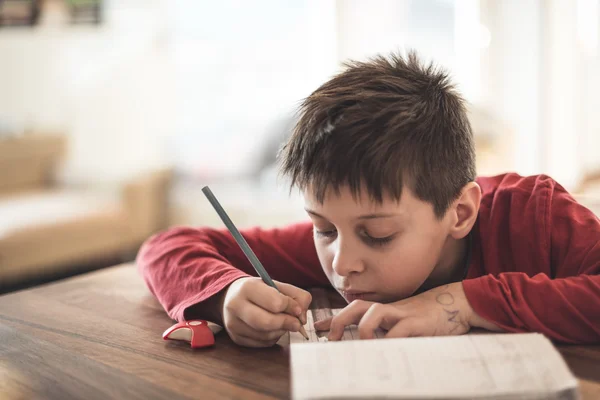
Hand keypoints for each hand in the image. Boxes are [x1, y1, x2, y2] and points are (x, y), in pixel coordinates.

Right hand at [220, 277, 311, 346]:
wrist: (231, 296)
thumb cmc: (259, 290)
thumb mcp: (277, 285)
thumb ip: (296, 296)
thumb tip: (302, 318)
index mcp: (247, 288)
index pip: (275, 303)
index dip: (291, 307)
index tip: (297, 309)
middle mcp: (236, 306)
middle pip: (267, 322)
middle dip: (286, 323)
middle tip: (297, 323)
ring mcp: (233, 324)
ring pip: (265, 335)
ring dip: (281, 331)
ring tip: (283, 323)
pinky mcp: (236, 338)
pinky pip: (262, 343)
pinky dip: (273, 338)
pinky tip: (273, 329)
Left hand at [314, 282, 499, 339]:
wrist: (458, 302)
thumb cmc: (429, 317)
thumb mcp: (405, 323)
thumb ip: (388, 330)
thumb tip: (370, 347)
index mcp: (385, 310)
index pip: (353, 310)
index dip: (335, 319)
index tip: (318, 330)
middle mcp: (390, 309)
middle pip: (358, 307)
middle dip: (340, 320)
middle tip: (331, 338)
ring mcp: (403, 313)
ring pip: (375, 312)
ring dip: (362, 328)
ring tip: (357, 346)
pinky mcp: (418, 322)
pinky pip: (400, 329)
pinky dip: (389, 339)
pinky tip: (383, 350)